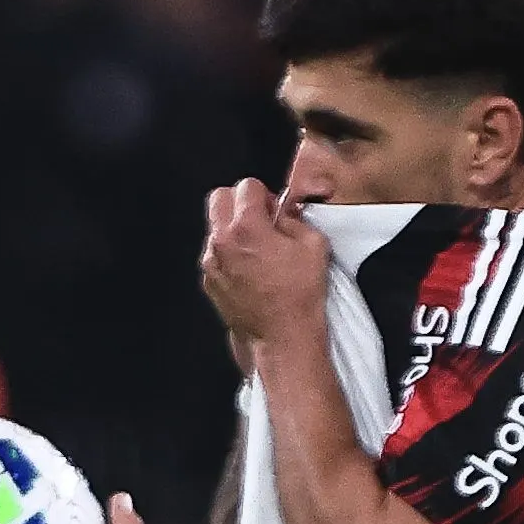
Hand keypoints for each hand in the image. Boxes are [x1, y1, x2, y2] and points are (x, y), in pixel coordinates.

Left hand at [202, 179, 330, 346]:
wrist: (282, 337)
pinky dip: (229, 255)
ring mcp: (212, 263)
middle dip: (240, 203)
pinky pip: (214, 255)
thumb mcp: (313, 245)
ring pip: (215, 227)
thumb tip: (284, 211)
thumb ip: (295, 218)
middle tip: (261, 221)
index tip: (274, 211)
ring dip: (233, 230)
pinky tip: (251, 271)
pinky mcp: (209, 282)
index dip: (264, 195)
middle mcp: (222, 241)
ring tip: (258, 251)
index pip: (246, 185)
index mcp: (246, 226)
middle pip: (219, 198)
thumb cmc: (299, 295)